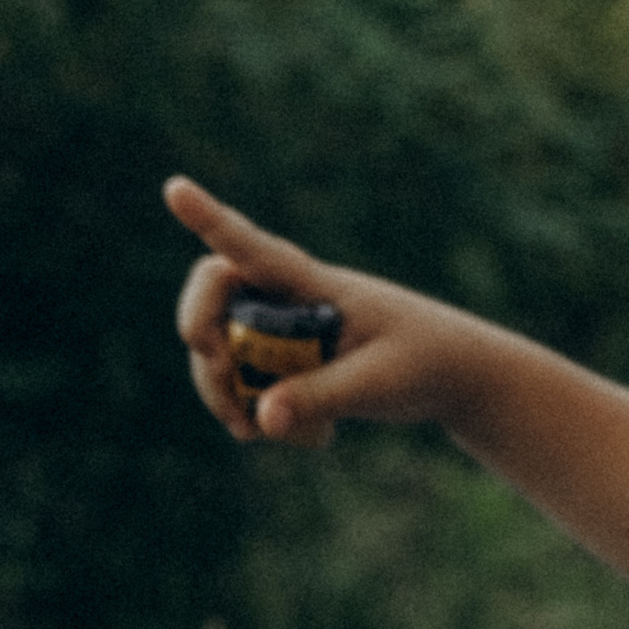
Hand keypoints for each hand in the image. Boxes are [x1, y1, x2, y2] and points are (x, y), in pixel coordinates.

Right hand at [167, 176, 490, 450]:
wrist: (452, 375)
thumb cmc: (424, 361)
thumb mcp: (379, 383)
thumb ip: (320, 397)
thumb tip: (259, 419)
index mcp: (315, 283)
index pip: (255, 248)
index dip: (210, 221)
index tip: (175, 189)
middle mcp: (287, 297)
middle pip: (213, 296)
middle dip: (203, 338)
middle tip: (225, 378)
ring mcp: (281, 329)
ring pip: (218, 347)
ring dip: (221, 391)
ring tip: (256, 433)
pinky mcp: (284, 361)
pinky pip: (241, 383)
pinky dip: (251, 413)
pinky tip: (302, 438)